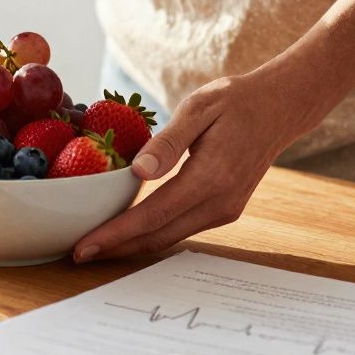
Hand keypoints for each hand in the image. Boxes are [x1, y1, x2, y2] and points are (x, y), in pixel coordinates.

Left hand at [73, 66, 326, 261]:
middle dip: (116, 248)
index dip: (115, 234)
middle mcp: (219, 203)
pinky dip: (152, 233)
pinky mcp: (225, 210)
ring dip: (132, 244)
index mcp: (209, 179)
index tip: (83, 246)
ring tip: (95, 246)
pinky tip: (128, 230)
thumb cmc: (235, 101)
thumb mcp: (198, 108)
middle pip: (158, 237)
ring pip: (169, 237)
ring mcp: (224, 210)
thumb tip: (137, 172)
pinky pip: (181, 228)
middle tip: (76, 253)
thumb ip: (167, 142)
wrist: (279, 108)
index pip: (152, 216)